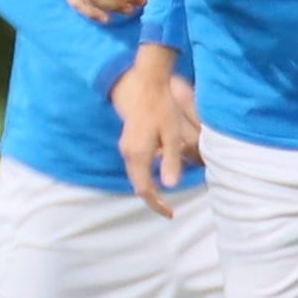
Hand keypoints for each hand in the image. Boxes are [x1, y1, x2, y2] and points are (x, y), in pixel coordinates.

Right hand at [109, 48, 197, 216]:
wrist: (144, 84)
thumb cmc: (160, 107)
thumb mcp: (171, 134)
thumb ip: (170, 161)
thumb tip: (170, 186)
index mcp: (138, 154)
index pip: (145, 189)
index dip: (156, 204)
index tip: (169, 213)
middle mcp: (128, 153)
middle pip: (138, 184)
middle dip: (152, 199)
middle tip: (167, 209)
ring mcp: (126, 146)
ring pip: (136, 175)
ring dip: (148, 187)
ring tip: (163, 196)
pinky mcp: (128, 141)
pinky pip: (135, 165)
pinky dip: (145, 175)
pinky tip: (156, 174)